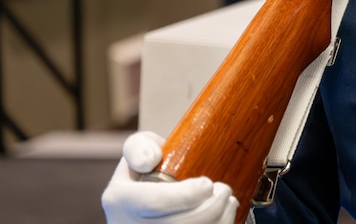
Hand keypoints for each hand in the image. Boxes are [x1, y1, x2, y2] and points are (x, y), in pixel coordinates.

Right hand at [101, 131, 237, 223]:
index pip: (155, 202)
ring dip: (218, 218)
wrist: (140, 203)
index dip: (187, 195)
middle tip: (224, 190)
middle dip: (210, 207)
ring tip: (225, 201)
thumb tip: (150, 161)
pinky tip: (222, 214)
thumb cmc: (145, 173)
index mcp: (121, 199)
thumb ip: (140, 148)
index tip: (207, 184)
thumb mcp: (137, 151)